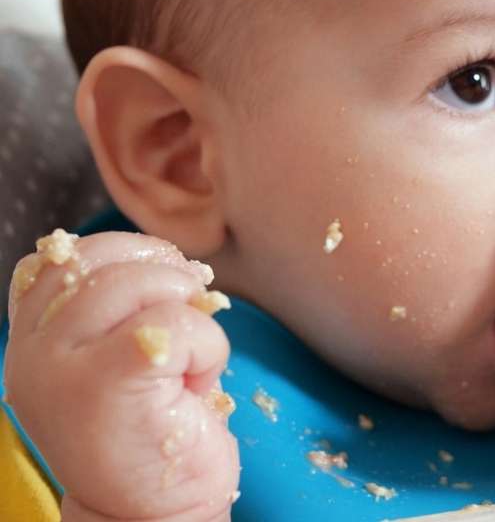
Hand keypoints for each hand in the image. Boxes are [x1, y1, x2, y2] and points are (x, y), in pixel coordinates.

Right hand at [3, 231, 239, 521]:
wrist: (150, 516)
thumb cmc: (152, 428)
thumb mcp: (121, 356)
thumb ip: (120, 307)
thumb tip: (169, 261)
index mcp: (33, 340)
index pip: (63, 256)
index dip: (125, 252)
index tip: (164, 279)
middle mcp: (33, 352)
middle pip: (100, 259)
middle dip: (163, 270)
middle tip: (191, 308)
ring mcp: (62, 368)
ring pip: (140, 283)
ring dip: (189, 311)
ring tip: (190, 360)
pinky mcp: (106, 383)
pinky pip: (174, 323)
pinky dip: (207, 343)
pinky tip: (198, 382)